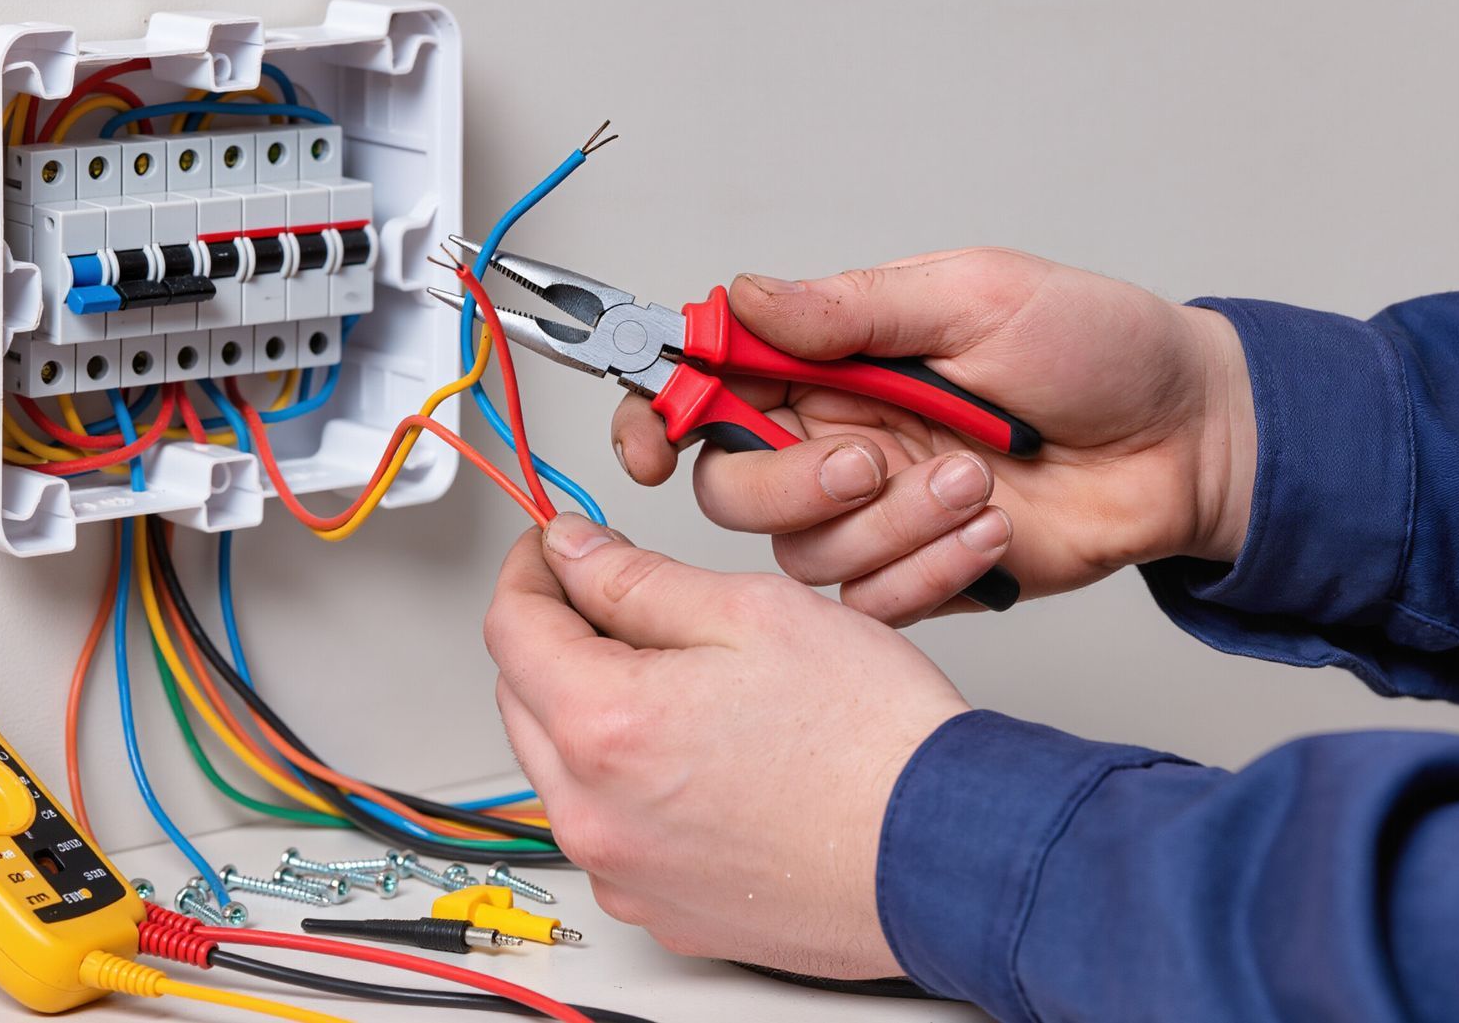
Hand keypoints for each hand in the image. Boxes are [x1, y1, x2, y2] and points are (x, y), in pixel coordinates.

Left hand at [483, 514, 968, 976]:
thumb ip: (638, 579)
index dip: (532, 569)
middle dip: (556, 637)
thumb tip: (575, 554)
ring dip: (590, 712)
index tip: (556, 548)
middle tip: (618, 600)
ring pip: (563, 769)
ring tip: (679, 681)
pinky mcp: (663, 911)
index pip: (511, 626)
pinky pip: (611, 830)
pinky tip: (700, 755)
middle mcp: (595, 815)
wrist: (946, 854)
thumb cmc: (873, 742)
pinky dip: (628, 783)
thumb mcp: (752, 612)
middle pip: (522, 699)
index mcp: (605, 728)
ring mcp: (626, 873)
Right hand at [612, 248, 1255, 623]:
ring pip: (802, 555)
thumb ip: (849, 310)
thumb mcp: (974, 298)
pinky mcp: (920, 580)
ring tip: (976, 480)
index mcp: (833, 365)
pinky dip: (929, 570)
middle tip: (869, 457)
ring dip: (889, 523)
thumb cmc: (1098, 350)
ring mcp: (876, 517)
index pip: (706, 387)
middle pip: (732, 488)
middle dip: (790, 482)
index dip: (660, 411)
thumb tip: (742, 296)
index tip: (654, 437)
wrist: (1189, 442)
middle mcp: (837, 441)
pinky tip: (992, 526)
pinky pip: (871, 605)